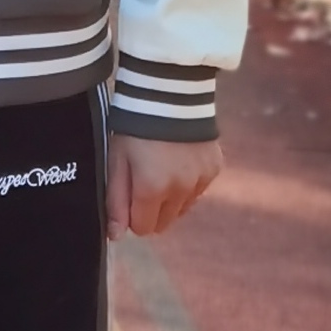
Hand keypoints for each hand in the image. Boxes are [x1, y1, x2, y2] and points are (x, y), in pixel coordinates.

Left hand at [106, 132, 220, 241]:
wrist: (170, 93)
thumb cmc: (135, 128)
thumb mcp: (117, 161)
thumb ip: (116, 201)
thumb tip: (115, 236)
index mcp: (152, 190)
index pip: (143, 228)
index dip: (132, 215)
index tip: (130, 194)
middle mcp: (180, 190)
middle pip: (165, 223)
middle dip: (152, 210)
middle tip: (144, 180)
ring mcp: (201, 180)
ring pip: (182, 208)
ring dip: (171, 198)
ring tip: (162, 168)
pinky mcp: (214, 169)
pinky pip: (198, 191)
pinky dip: (188, 183)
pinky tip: (180, 160)